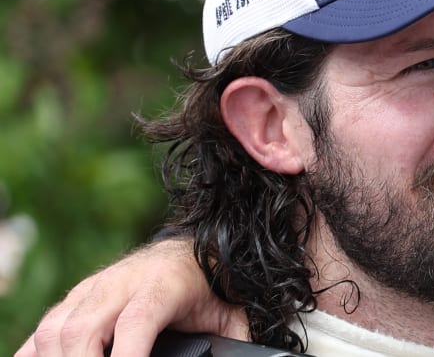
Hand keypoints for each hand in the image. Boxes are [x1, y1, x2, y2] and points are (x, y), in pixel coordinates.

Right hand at [16, 237, 246, 356]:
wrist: (199, 251)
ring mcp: (95, 288)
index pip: (137, 320)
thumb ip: (233, 345)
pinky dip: (37, 353)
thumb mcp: (232, 317)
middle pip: (84, 328)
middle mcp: (123, 282)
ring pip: (57, 327)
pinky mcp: (77, 298)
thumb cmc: (212, 289)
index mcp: (165, 283)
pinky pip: (45, 327)